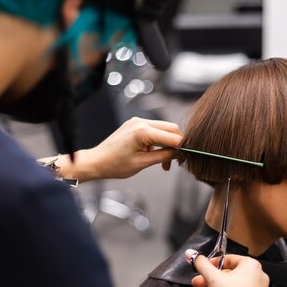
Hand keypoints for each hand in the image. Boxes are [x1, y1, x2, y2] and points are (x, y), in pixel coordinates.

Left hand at [39, 117, 181, 181]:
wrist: (96, 161)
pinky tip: (155, 154)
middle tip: (176, 162)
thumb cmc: (115, 165)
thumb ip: (164, 156)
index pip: (173, 137)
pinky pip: (154, 130)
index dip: (184, 148)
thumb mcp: (142, 164)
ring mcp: (138, 121)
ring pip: (164, 129)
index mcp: (143, 131)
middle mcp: (142, 122)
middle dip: (177, 144)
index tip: (190, 158)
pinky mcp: (135, 124)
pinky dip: (159, 141)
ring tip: (164, 162)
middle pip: (172, 129)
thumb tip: (180, 153)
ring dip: (168, 144)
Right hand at [185, 250, 269, 286]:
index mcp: (251, 266)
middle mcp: (258, 279)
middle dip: (208, 281)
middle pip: (228, 277)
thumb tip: (191, 254)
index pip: (230, 259)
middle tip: (197, 284)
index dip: (213, 263)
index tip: (203, 267)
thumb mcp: (212, 278)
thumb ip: (200, 264)